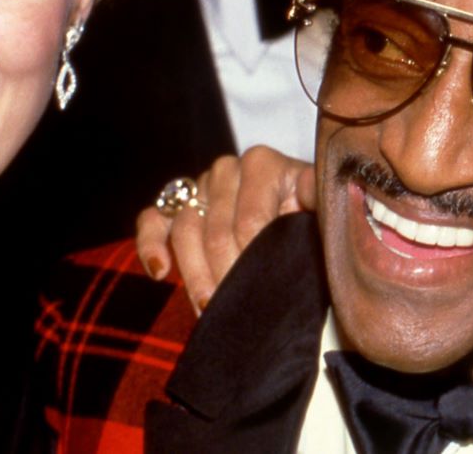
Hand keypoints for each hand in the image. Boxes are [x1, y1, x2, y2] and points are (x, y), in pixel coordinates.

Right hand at [136, 145, 314, 312]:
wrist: (298, 222)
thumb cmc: (311, 218)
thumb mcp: (321, 208)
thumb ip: (318, 197)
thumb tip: (313, 192)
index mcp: (263, 164)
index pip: (248, 221)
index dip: (255, 260)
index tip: (266, 288)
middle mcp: (227, 170)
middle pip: (215, 230)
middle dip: (227, 275)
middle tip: (238, 308)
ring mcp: (198, 187)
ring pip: (185, 230)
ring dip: (196, 274)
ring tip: (210, 308)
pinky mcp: (175, 205)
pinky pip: (152, 220)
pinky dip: (151, 245)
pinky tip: (161, 272)